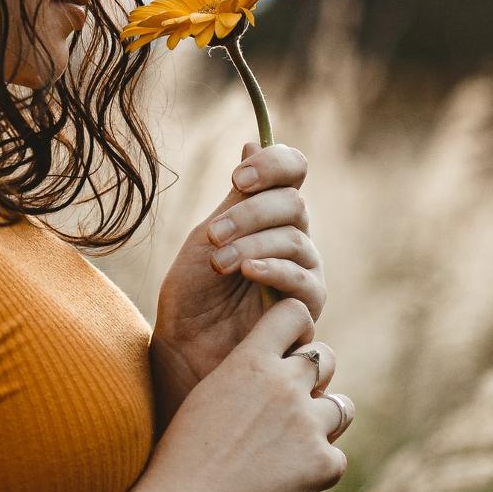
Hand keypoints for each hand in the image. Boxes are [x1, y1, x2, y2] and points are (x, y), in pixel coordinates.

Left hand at [150, 142, 326, 430]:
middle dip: (251, 213)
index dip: (274, 165)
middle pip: (294, 204)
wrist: (185, 348)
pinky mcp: (307, 310)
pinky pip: (304, 281)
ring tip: (219, 261)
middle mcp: (293, 238)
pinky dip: (273, 269)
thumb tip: (251, 143)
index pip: (293, 170)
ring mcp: (304, 273)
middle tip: (213, 235)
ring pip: (297, 240)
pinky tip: (246, 271)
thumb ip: (237, 198)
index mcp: (269, 213)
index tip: (237, 179)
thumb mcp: (209, 236)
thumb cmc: (193, 293)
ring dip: (254, 243)